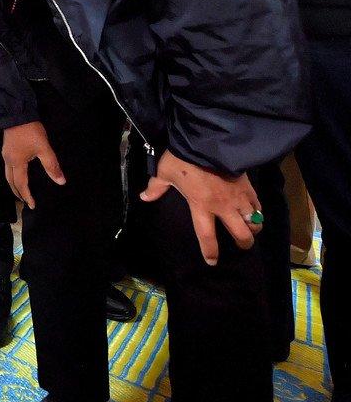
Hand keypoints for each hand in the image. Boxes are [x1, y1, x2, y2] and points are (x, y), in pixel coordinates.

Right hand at [1, 121, 64, 208]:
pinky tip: (19, 175)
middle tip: (25, 201)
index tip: (32, 205)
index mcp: (17, 163)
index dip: (27, 196)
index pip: (21, 184)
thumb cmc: (30, 131)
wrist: (17, 113)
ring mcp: (6, 155)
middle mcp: (8, 161)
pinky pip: (8, 168)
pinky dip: (13, 176)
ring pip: (7, 175)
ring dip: (14, 185)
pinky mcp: (6, 149)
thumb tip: (61, 181)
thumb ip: (52, 165)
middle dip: (17, 193)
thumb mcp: (44, 148)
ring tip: (21, 191)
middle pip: (10, 182)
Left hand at [140, 149, 262, 265]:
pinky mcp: (249, 186)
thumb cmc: (183, 159)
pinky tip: (255, 211)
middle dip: (244, 243)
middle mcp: (223, 206)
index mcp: (201, 206)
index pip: (206, 235)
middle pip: (241, 233)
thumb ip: (156, 187)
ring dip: (254, 227)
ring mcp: (238, 197)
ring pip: (254, 221)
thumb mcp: (164, 172)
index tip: (212, 261)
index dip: (210, 251)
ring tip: (251, 228)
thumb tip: (144, 197)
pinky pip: (258, 205)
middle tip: (242, 244)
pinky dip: (258, 211)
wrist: (207, 141)